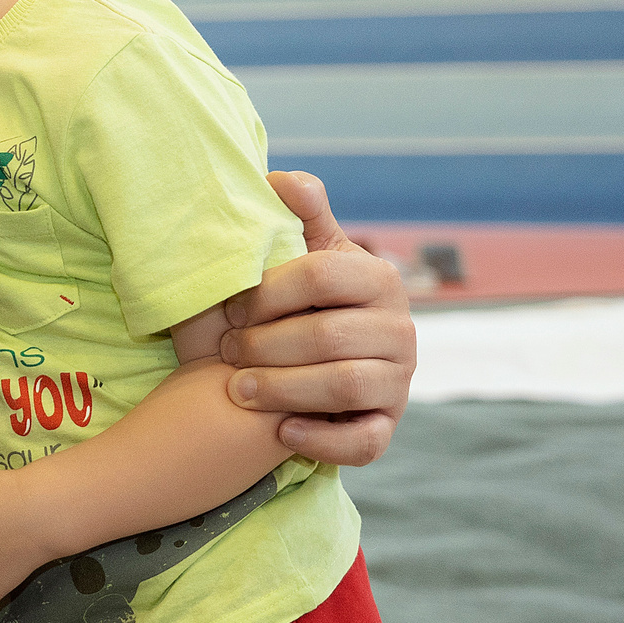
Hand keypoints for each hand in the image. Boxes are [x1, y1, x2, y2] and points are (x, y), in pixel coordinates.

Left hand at [218, 169, 413, 465]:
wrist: (299, 367)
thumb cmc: (292, 303)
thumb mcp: (298, 254)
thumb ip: (297, 216)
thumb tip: (281, 180)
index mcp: (377, 278)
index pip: (322, 275)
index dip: (268, 292)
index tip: (231, 307)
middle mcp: (400, 329)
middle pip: (330, 335)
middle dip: (266, 345)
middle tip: (223, 351)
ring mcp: (398, 381)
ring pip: (345, 386)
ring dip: (283, 389)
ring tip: (238, 389)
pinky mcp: (386, 427)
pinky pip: (365, 442)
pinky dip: (321, 438)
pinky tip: (281, 429)